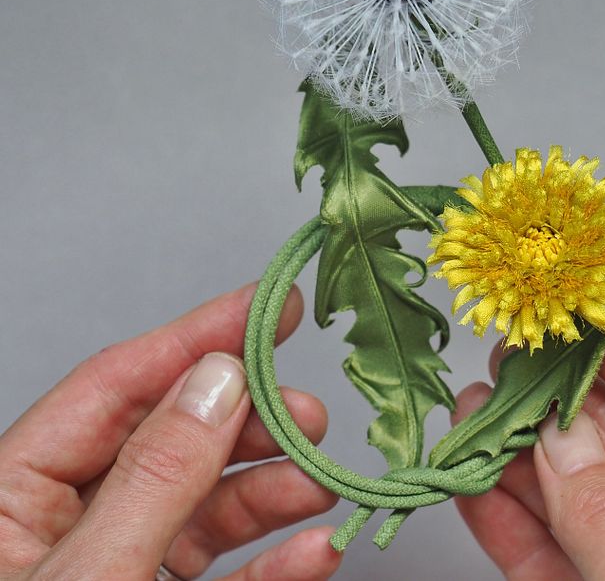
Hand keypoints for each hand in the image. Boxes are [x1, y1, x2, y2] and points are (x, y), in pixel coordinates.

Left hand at [0, 283, 341, 579]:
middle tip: (307, 413)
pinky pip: (217, 568)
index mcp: (12, 493)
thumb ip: (155, 477)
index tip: (271, 304)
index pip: (116, 384)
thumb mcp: (89, 576)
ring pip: (202, 501)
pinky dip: (270, 561)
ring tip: (322, 480)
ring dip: (272, 489)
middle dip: (249, 421)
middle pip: (171, 436)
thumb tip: (219, 380)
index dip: (201, 336)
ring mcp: (111, 563)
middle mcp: (65, 519)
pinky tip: (313, 549)